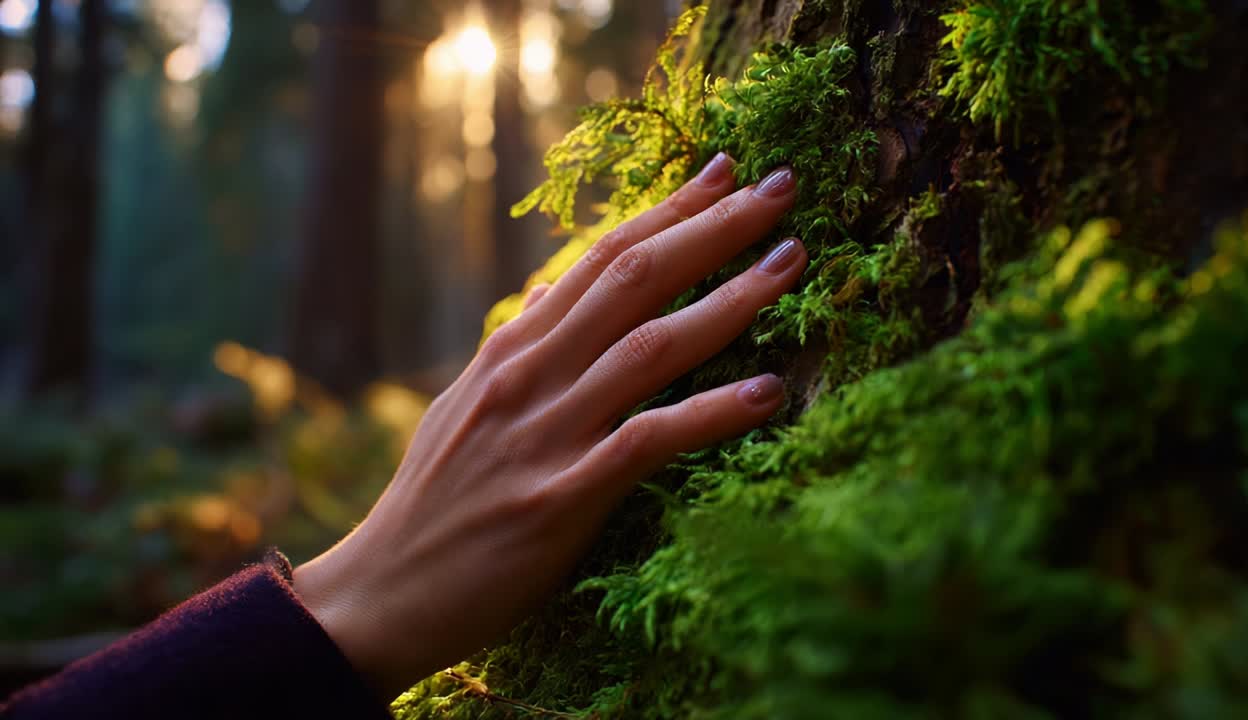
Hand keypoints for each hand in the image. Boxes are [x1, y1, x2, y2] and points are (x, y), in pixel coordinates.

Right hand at [292, 153, 805, 699]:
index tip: (724, 173)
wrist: (379, 594)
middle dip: (714, 228)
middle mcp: (528, 375)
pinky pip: (647, 440)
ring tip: (793, 263)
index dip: (669, 211)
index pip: (600, 259)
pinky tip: (767, 393)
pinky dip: (711, 413)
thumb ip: (517, 351)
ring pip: (650, 346)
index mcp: (510, 350)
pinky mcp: (560, 498)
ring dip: (730, 300)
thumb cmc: (433, 505)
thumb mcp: (466, 407)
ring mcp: (544, 433)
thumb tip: (545, 291)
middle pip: (634, 279)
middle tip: (782, 187)